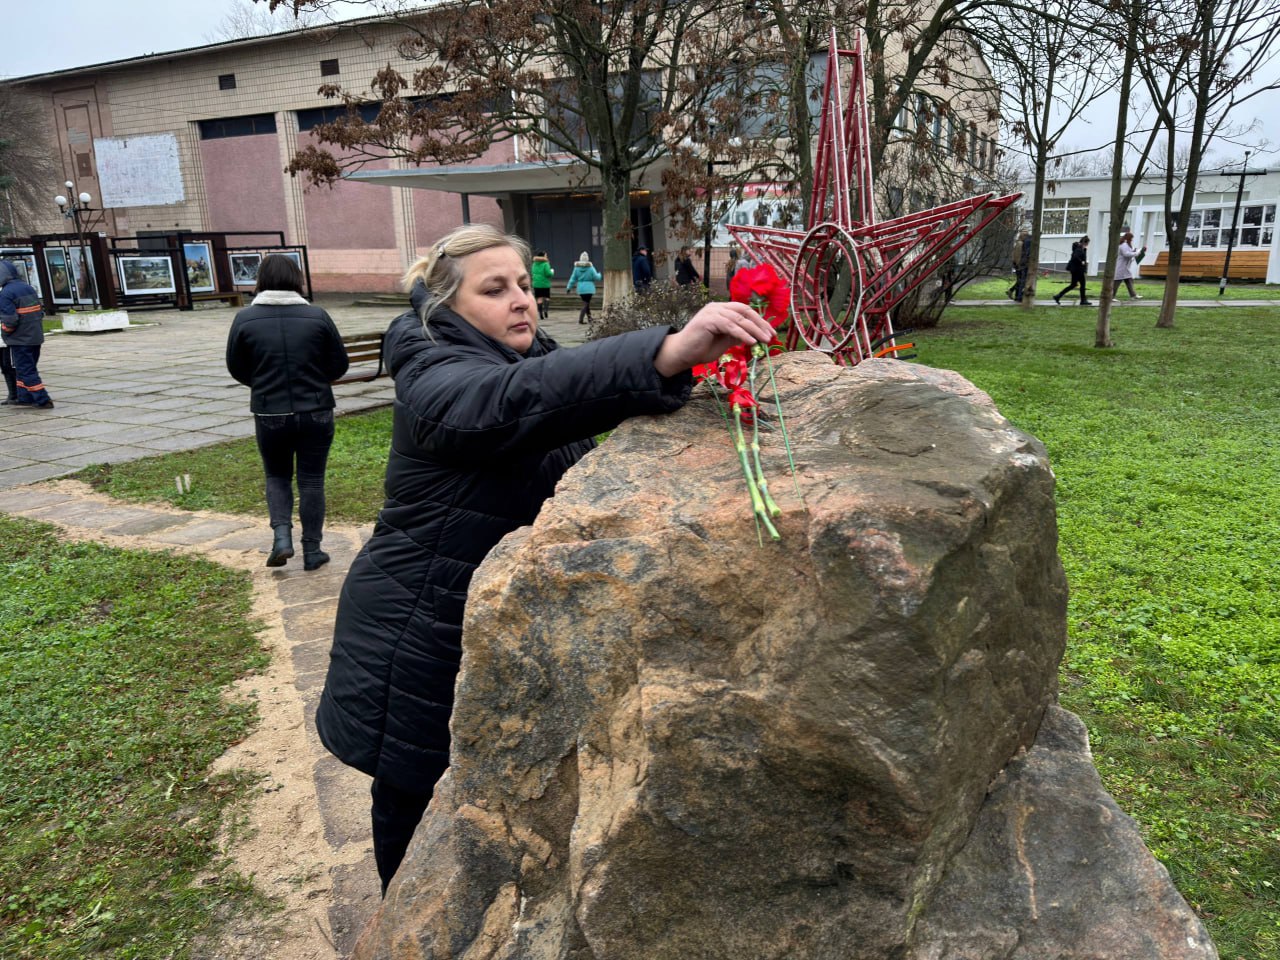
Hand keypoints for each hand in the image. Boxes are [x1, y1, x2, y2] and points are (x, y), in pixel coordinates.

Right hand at [654, 301, 774, 377]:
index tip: (770, 333)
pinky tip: (751, 342)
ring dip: (754, 330)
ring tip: (765, 340)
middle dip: (760, 323)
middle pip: (744, 311)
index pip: (744, 311)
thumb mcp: (724, 342)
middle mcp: (716, 307)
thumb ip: (736, 336)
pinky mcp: (708, 320)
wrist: (681, 354)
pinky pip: (730, 326)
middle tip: (771, 336)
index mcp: (720, 310)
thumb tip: (753, 336)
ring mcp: (711, 312)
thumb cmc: (700, 349)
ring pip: (738, 318)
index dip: (759, 321)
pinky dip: (742, 334)